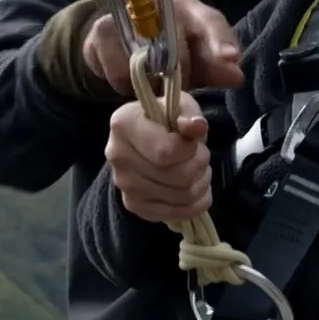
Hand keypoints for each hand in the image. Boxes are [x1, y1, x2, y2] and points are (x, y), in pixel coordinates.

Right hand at [83, 0, 243, 96]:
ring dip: (152, 83)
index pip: (209, 20)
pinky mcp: (100, 34)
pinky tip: (131, 80)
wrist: (120, 38)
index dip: (220, 40)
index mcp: (189, 9)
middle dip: (182, 72)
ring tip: (154, 84)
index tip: (230, 59)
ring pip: (144, 61)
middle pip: (175, 44)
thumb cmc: (170, 47)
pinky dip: (127, 85)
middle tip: (183, 87)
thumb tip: (236, 76)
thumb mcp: (197, 56)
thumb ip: (217, 67)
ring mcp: (126, 16)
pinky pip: (118, 73)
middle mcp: (157, 5)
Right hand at [106, 93, 213, 223]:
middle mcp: (117, 156)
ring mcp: (124, 185)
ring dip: (201, 183)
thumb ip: (189, 114)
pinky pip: (176, 213)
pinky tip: (195, 189)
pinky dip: (195, 204)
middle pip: (177, 177)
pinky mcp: (133, 205)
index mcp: (124, 124)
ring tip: (198, 170)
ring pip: (181, 196)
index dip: (190, 149)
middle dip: (200, 166)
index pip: (166, 152)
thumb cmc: (166, 119)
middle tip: (201, 156)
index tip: (192, 140)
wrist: (146, 139)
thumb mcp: (180, 105)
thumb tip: (197, 127)